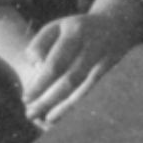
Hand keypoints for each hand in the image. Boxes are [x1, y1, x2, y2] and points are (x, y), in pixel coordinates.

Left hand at [21, 0, 142, 126]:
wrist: (117, 23)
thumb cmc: (76, 29)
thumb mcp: (56, 27)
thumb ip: (39, 44)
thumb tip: (35, 66)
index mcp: (75, 32)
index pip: (55, 64)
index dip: (40, 84)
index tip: (26, 97)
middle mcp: (93, 45)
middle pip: (70, 80)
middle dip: (49, 99)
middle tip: (31, 113)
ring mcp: (106, 59)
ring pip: (85, 89)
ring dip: (65, 107)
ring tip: (47, 119)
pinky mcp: (114, 72)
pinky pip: (95, 92)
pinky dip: (80, 105)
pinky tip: (66, 115)